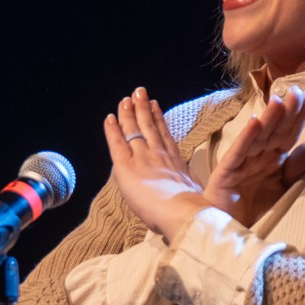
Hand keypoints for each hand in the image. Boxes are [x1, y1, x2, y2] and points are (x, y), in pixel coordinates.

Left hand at [104, 87, 209, 243]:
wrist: (183, 212)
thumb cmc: (191, 210)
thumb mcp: (194, 191)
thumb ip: (185, 183)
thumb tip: (185, 186)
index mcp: (176, 161)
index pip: (164, 135)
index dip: (159, 119)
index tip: (156, 106)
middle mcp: (159, 154)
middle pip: (149, 126)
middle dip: (143, 108)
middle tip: (139, 92)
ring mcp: (143, 157)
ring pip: (134, 129)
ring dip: (129, 112)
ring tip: (126, 98)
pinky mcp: (127, 166)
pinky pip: (117, 143)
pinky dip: (112, 129)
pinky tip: (110, 118)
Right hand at [203, 86, 304, 226]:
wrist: (228, 226)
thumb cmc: (253, 206)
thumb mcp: (283, 186)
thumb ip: (298, 167)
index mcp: (273, 158)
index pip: (288, 134)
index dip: (298, 117)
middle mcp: (258, 155)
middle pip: (275, 131)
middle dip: (286, 112)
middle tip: (297, 92)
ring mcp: (242, 161)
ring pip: (258, 137)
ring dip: (268, 119)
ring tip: (278, 101)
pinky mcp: (227, 170)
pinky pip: (239, 151)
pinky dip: (246, 137)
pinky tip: (254, 122)